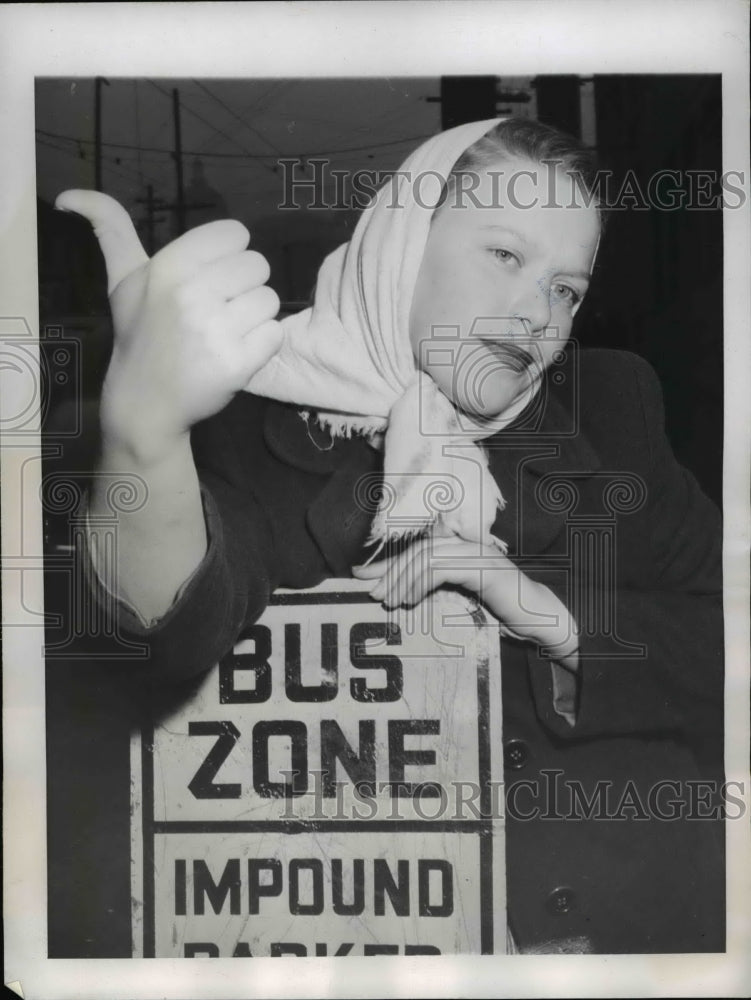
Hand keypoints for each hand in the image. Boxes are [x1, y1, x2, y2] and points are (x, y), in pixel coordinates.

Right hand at [55, 190, 282, 460]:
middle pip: (258, 265)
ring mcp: (215, 330)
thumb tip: (70, 195)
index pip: (236, 233)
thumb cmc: (140, 334)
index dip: (229, 256)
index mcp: (168, 266)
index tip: (209, 279)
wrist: (144, 402)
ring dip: (253, 318)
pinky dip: (261, 345)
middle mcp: (192, 293)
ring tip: (224, 333)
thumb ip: (110, 229)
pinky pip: (275, 334)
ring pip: (269, 300)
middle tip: (216, 311)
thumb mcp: (122, 279)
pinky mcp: (236, 363)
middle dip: (242, 288)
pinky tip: (234, 353)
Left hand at [352, 536, 579, 665]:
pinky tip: (410, 600)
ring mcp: (477, 554)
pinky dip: (421, 582)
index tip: (362, 578)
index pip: (418, 550)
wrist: (541, 621)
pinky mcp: (484, 568)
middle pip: (419, 549)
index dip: (388, 563)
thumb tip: (395, 596)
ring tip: (389, 600)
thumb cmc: (501, 613)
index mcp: (460, 551)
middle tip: (372, 591)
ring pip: (427, 556)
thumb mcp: (459, 601)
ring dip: (403, 578)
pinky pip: (443, 568)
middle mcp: (468, 546)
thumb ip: (433, 593)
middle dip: (391, 570)